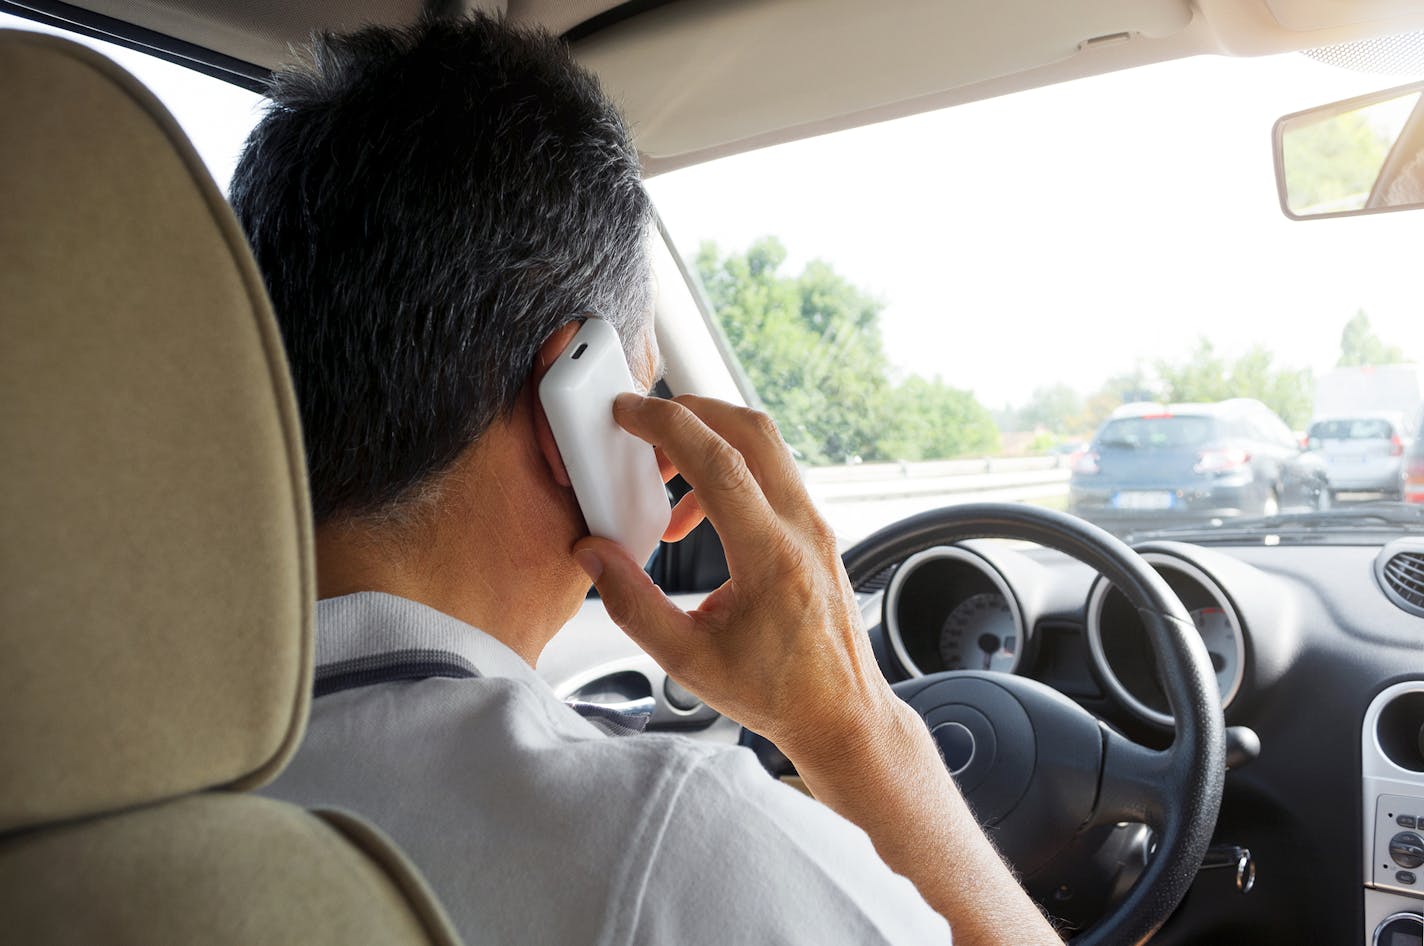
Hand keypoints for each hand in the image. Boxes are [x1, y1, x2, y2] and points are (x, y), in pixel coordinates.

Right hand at [571, 394, 898, 757]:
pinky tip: (696, 518)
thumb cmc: (776, 693)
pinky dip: (729, 474)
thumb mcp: (687, 660)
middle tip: (644, 426)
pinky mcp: (815, 532)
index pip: (719, 463)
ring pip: (765, 447)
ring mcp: (815, 527)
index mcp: (772, 558)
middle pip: (751, 429)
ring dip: (710, 445)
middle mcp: (802, 530)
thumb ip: (632, 603)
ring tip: (664, 485)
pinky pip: (771, 476)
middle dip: (691, 412)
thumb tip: (593, 555)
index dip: (668, 426)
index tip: (629, 413)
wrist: (840, 715)